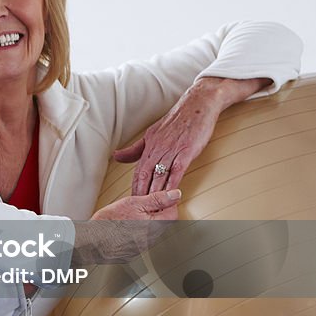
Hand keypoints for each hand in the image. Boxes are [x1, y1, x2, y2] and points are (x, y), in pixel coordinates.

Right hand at [74, 190, 180, 264]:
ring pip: (149, 232)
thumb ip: (156, 199)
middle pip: (161, 223)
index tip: (157, 199)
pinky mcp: (131, 254)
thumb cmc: (108, 222)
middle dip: (153, 214)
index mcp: (155, 226)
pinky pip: (138, 241)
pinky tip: (121, 229)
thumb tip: (175, 194)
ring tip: (126, 218)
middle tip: (137, 207)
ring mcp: (141, 249)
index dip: (166, 203)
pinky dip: (133, 234)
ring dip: (143, 224)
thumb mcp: (133, 203)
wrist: (90, 241)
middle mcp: (151, 240)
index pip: (172, 213)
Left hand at [113, 77, 266, 194]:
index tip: (130, 200)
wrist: (199, 104)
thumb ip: (135, 148)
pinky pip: (177, 171)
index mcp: (148, 144)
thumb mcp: (152, 133)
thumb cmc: (178, 120)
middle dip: (140, 194)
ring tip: (151, 209)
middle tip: (137, 210)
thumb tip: (116, 157)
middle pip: (145, 175)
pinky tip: (171, 195)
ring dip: (154, 193)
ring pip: (159, 175)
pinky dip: (173, 184)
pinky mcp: (187, 151)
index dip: (134, 187)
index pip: (137, 170)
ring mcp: (172, 149)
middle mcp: (157, 148)